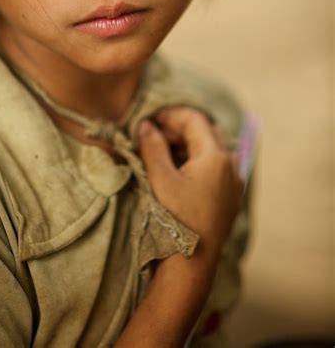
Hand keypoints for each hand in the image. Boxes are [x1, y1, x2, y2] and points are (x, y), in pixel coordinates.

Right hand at [138, 107, 243, 259]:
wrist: (192, 264)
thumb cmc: (176, 219)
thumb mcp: (160, 178)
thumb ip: (153, 146)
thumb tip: (146, 125)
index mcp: (216, 157)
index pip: (195, 120)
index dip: (170, 115)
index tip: (149, 118)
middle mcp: (231, 166)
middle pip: (206, 131)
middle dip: (179, 128)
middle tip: (154, 133)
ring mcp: (234, 183)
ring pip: (213, 148)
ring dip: (188, 144)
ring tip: (162, 151)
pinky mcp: (230, 197)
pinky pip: (217, 166)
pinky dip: (197, 159)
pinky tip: (177, 170)